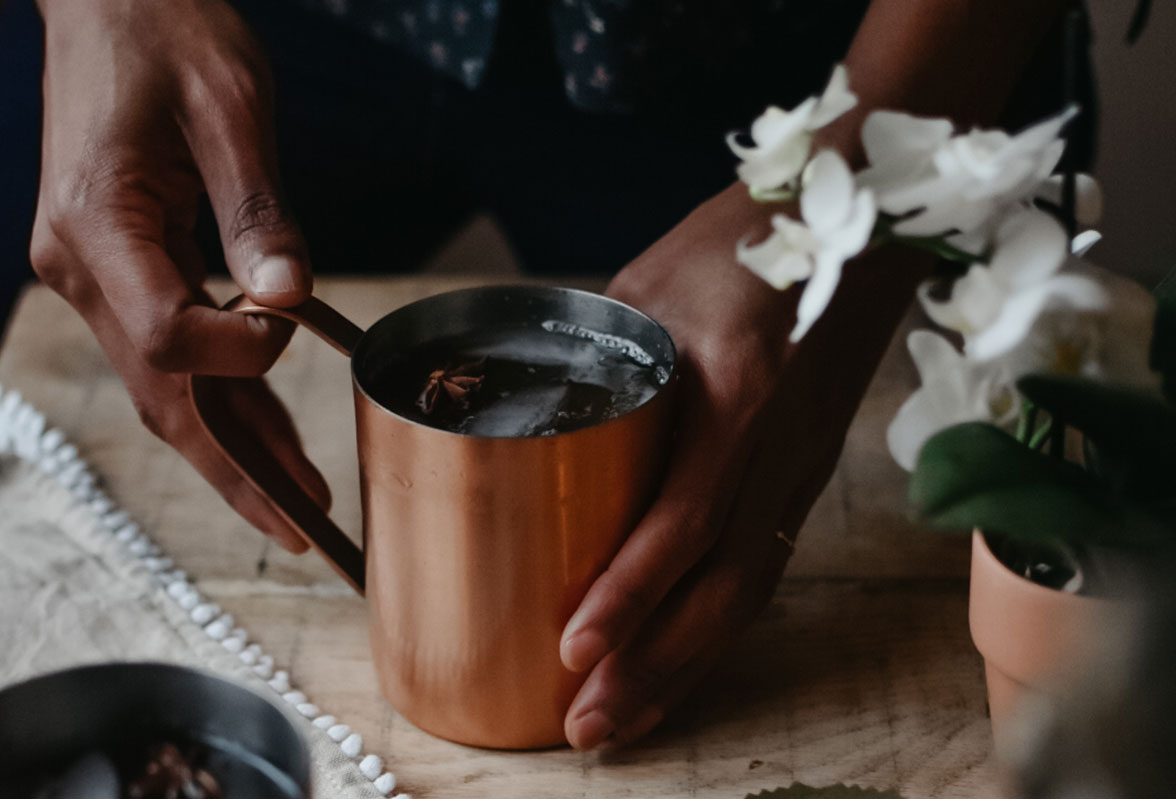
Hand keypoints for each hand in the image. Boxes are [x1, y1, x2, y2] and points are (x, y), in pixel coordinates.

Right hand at [29, 0, 326, 550]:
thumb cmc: (167, 30)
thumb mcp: (231, 107)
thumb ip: (259, 210)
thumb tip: (288, 296)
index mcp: (100, 224)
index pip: (169, 334)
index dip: (241, 352)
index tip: (292, 323)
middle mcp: (82, 266)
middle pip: (166, 394)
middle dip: (240, 468)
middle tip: (305, 531)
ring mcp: (94, 274)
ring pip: (169, 388)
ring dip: (237, 449)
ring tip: (300, 504)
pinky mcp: (119, 268)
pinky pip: (174, 353)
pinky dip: (226, 397)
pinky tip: (269, 435)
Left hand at [561, 183, 927, 747]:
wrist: (870, 214)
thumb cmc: (753, 234)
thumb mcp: (655, 280)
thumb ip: (601, 355)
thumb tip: (537, 415)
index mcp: (743, 392)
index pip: (686, 516)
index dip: (631, 591)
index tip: (575, 646)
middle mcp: (782, 447)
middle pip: (721, 586)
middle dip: (652, 666)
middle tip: (587, 725)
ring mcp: (804, 467)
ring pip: (749, 593)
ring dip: (685, 667)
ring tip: (624, 720)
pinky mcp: (808, 473)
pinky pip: (766, 566)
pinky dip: (720, 628)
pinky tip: (683, 661)